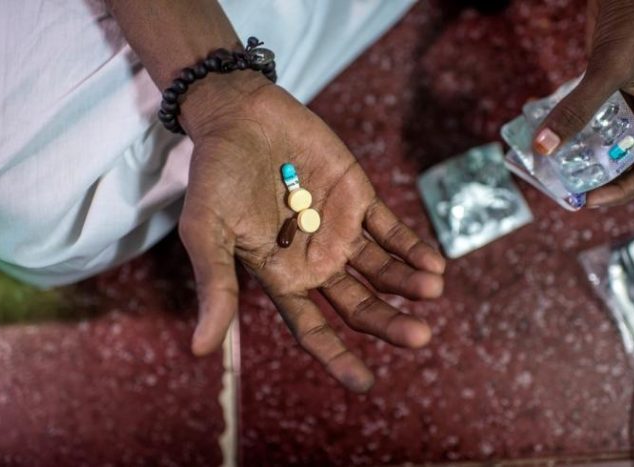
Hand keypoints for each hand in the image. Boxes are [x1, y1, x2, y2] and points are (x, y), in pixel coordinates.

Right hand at [177, 73, 445, 391]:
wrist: (239, 117)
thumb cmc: (214, 176)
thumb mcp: (206, 232)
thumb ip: (216, 286)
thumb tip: (199, 351)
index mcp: (282, 277)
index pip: (314, 329)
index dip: (338, 358)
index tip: (367, 384)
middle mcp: (316, 261)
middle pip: (359, 305)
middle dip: (389, 323)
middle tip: (419, 338)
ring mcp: (340, 230)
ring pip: (382, 270)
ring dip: (409, 284)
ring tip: (432, 289)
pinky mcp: (359, 198)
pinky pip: (391, 230)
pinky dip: (412, 247)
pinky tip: (433, 263)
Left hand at [532, 0, 633, 206]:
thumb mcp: (611, 68)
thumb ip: (578, 108)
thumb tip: (544, 146)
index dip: (619, 192)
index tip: (586, 200)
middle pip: (621, 160)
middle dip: (592, 175)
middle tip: (560, 185)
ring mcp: (628, 100)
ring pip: (601, 138)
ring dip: (575, 150)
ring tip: (546, 163)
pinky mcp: (608, 86)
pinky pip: (587, 114)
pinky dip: (567, 122)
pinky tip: (542, 127)